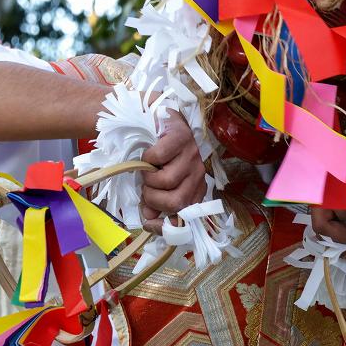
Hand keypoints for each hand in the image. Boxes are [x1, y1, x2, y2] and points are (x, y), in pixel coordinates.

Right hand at [141, 109, 206, 233]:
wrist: (160, 121)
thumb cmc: (159, 157)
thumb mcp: (157, 184)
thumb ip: (155, 202)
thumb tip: (149, 217)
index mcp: (195, 189)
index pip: (188, 216)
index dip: (166, 225)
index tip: (149, 223)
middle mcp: (198, 174)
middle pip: (177, 202)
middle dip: (153, 198)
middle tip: (146, 188)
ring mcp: (193, 155)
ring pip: (166, 181)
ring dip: (148, 178)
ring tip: (147, 170)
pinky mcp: (182, 137)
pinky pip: (158, 158)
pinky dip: (147, 159)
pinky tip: (149, 154)